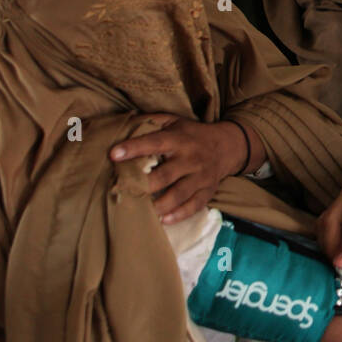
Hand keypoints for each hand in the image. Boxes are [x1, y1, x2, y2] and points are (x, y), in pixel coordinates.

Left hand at [109, 115, 246, 224]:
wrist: (228, 145)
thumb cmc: (192, 134)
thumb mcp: (175, 121)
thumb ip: (152, 122)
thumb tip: (123, 125)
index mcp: (179, 139)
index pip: (154, 143)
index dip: (134, 148)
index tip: (113, 155)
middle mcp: (191, 158)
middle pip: (165, 174)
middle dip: (144, 184)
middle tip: (124, 191)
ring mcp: (201, 176)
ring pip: (179, 193)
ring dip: (160, 204)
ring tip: (143, 212)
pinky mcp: (208, 190)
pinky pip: (194, 205)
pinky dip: (179, 214)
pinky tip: (164, 219)